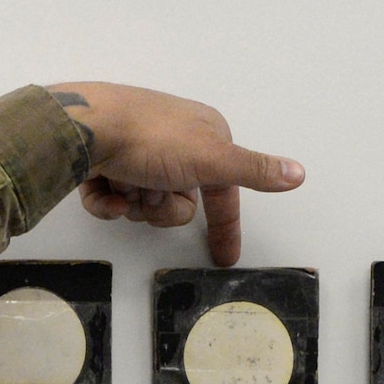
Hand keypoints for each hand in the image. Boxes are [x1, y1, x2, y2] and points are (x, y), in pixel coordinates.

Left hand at [48, 83, 303, 265]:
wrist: (86, 127)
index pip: (223, 190)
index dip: (224, 224)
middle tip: (153, 196)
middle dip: (164, 209)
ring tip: (126, 186)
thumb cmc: (151, 139)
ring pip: (145, 202)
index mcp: (204, 135)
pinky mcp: (103, 161)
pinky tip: (105, 189)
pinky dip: (108, 201)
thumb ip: (253, 170)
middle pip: (180, 201)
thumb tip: (298, 173)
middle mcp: (173, 141)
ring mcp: (137, 151)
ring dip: (136, 203)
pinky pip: (112, 199)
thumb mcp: (211, 158)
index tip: (225, 256)